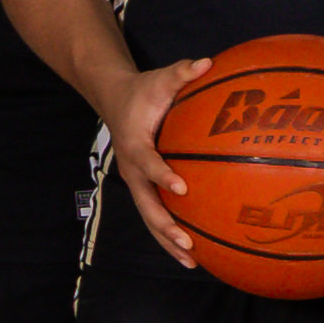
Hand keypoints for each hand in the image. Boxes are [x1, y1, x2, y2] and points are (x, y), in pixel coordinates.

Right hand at [97, 57, 208, 272]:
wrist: (115, 101)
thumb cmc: (143, 91)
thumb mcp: (161, 78)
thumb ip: (183, 72)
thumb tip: (208, 62)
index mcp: (134, 144)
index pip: (147, 163)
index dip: (162, 176)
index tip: (182, 189)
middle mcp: (132, 169)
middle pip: (145, 204)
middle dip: (165, 225)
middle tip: (187, 241)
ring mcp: (136, 182)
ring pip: (150, 217)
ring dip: (167, 240)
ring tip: (191, 260)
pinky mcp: (143, 188)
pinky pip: (156, 214)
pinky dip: (170, 234)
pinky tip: (194, 251)